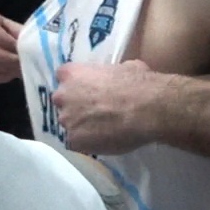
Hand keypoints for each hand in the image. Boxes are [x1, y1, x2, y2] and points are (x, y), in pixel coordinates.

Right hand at [0, 8, 23, 84]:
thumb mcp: (26, 35)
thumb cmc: (23, 43)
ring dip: (0, 67)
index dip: (3, 39)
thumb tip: (20, 46)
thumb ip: (22, 37)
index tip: (18, 47)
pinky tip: (4, 75)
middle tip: (18, 62)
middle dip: (3, 57)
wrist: (21, 55)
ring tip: (13, 68)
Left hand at [52, 60, 169, 154]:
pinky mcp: (74, 141)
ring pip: (69, 123)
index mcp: (71, 73)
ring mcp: (66, 120)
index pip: (64, 76)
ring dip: (80, 125)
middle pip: (62, 101)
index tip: (87, 89)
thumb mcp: (124, 67)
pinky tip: (102, 141)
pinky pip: (76, 143)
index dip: (76, 84)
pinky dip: (87, 143)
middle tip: (95, 110)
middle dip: (75, 105)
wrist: (146, 110)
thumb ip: (109, 73)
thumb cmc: (138, 83)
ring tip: (101, 129)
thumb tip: (116, 77)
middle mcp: (62, 96)